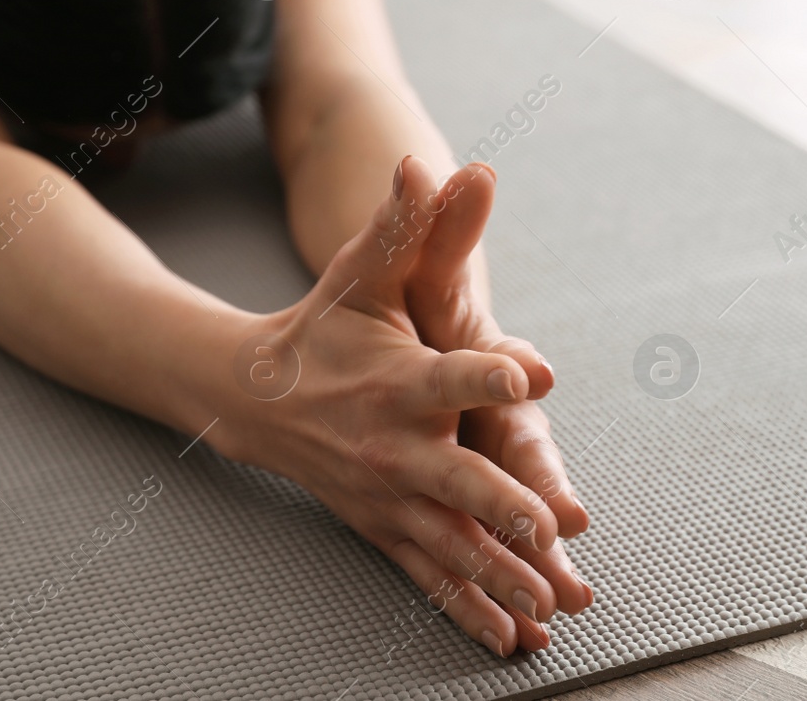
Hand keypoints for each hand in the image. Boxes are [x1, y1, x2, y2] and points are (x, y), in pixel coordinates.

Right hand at [206, 155, 564, 656]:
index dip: (490, 368)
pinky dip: (468, 613)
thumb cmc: (326, 324)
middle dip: (503, 507)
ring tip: (550, 609)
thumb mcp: (363, 272)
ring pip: (450, 545)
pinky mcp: (384, 528)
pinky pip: (429, 578)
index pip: (448, 371)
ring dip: (500, 579)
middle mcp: (393, 443)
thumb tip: (437, 162)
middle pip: (455, 479)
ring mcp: (388, 496)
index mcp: (398, 378)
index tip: (535, 370)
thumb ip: (406, 226)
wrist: (255, 395)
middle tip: (551, 530)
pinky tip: (510, 644)